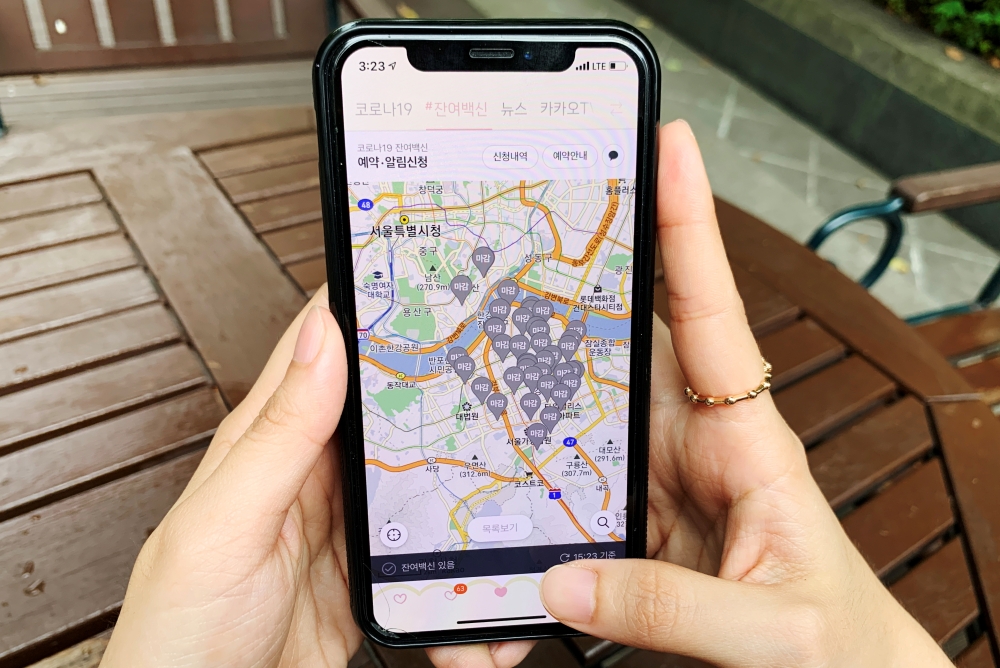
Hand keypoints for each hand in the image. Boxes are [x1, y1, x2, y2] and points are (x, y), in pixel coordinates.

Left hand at [101, 288, 531, 667]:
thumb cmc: (181, 628)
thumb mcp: (226, 523)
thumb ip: (277, 434)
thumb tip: (322, 337)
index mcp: (269, 441)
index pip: (323, 346)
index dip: (368, 299)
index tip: (425, 265)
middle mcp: (311, 474)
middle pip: (387, 405)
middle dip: (441, 377)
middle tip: (499, 350)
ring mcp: (346, 525)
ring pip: (419, 471)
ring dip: (462, 464)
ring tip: (510, 451)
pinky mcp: (371, 576)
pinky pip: (427, 546)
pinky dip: (459, 544)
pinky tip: (480, 547)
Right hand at [537, 121, 952, 666]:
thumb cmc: (839, 644)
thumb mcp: (772, 631)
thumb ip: (673, 610)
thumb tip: (562, 582)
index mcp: (747, 440)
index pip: (713, 314)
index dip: (687, 230)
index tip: (666, 149)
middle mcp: (693, 444)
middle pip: (618, 350)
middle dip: (565, 295)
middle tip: (503, 246)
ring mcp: (653, 481)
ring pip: (577, 418)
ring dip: (528, 399)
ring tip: (469, 365)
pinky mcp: (628, 526)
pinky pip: (565, 491)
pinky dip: (525, 489)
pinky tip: (490, 488)